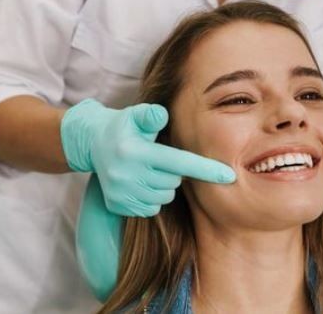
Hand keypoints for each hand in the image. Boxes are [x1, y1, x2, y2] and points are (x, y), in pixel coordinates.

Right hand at [61, 99, 235, 216]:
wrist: (92, 144)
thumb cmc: (124, 126)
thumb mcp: (135, 115)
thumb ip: (150, 115)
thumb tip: (162, 114)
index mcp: (135, 152)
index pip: (179, 163)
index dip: (206, 169)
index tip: (229, 176)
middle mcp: (127, 175)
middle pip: (173, 182)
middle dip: (174, 172)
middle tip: (159, 158)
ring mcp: (122, 193)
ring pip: (164, 197)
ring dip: (163, 185)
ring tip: (148, 169)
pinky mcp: (118, 206)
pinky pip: (151, 208)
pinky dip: (151, 197)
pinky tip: (140, 182)